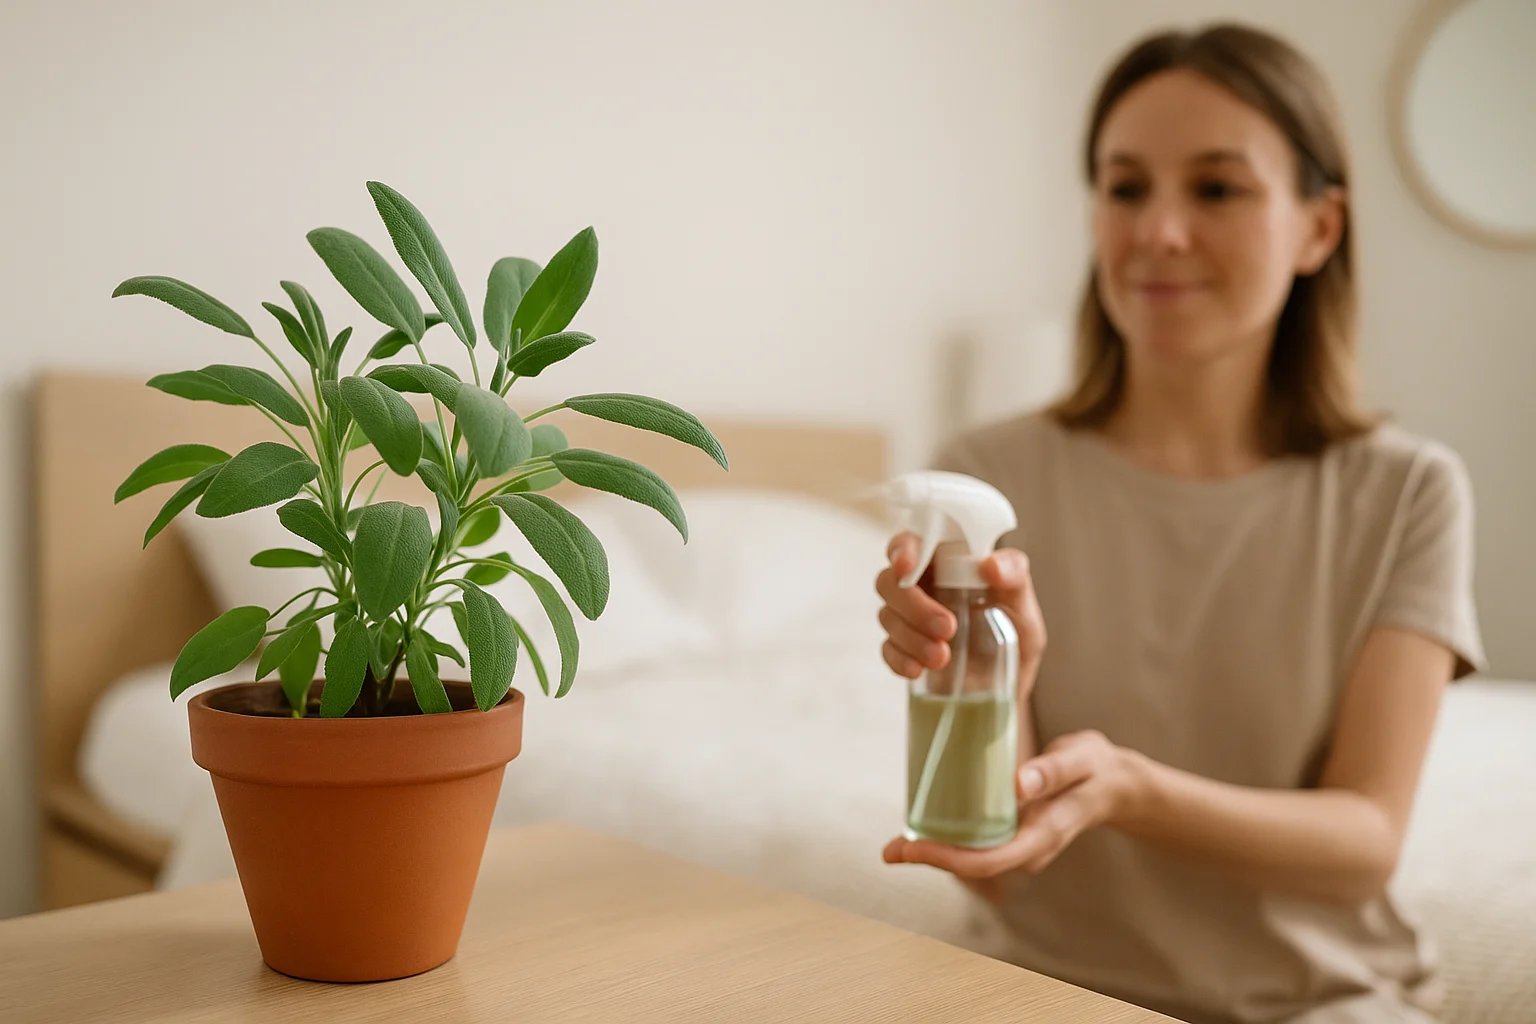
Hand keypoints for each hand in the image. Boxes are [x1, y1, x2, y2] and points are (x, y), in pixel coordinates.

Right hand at [874, 532, 1046, 681]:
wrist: (1011, 681)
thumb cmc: (1016, 632)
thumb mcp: (1024, 602)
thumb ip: (1014, 575)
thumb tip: (990, 565)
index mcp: (945, 562)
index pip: (913, 542)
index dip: (902, 549)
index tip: (906, 566)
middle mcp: (922, 585)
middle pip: (890, 581)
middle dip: (913, 605)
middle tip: (947, 627)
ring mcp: (909, 618)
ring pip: (887, 616)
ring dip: (911, 637)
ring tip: (943, 658)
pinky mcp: (904, 650)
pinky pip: (887, 650)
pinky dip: (899, 660)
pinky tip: (919, 669)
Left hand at [883, 731, 1140, 900]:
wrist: (1114, 784)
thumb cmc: (1095, 768)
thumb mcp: (1081, 759)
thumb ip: (1053, 771)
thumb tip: (1019, 784)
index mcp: (1043, 835)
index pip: (988, 860)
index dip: (946, 858)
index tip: (911, 845)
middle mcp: (1029, 849)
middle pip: (973, 865)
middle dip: (931, 858)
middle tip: (890, 849)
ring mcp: (1022, 845)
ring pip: (973, 858)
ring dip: (936, 852)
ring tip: (898, 842)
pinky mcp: (1014, 835)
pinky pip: (978, 844)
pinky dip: (950, 838)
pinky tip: (926, 826)